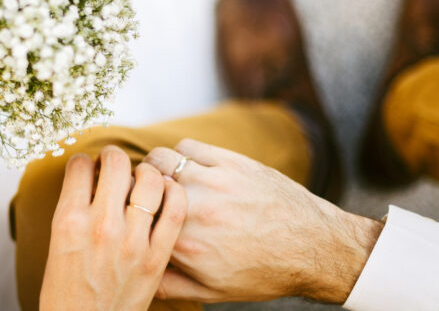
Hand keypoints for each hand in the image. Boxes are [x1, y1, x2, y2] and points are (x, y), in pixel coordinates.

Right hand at [40, 146, 187, 310]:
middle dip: (115, 156)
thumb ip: (72, 210)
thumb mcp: (56, 246)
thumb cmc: (66, 293)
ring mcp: (132, 241)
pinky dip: (174, 192)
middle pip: (116, 163)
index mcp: (68, 220)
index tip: (90, 167)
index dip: (86, 161)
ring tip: (143, 177)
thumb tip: (90, 180)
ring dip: (146, 170)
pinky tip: (168, 192)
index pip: (79, 166)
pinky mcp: (157, 257)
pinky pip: (175, 209)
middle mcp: (100, 225)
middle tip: (116, 163)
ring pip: (150, 179)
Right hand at [143, 139, 382, 303]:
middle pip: (138, 184)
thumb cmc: (265, 272)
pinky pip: (188, 147)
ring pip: (159, 159)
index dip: (123, 212)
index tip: (122, 212)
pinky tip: (190, 169)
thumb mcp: (213, 291)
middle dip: (134, 188)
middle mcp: (194, 209)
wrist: (315, 248)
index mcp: (185, 245)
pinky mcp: (231, 162)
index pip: (132, 217)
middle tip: (141, 195)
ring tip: (164, 180)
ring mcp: (213, 181)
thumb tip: (137, 278)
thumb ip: (169, 285)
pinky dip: (181, 155)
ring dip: (155, 168)